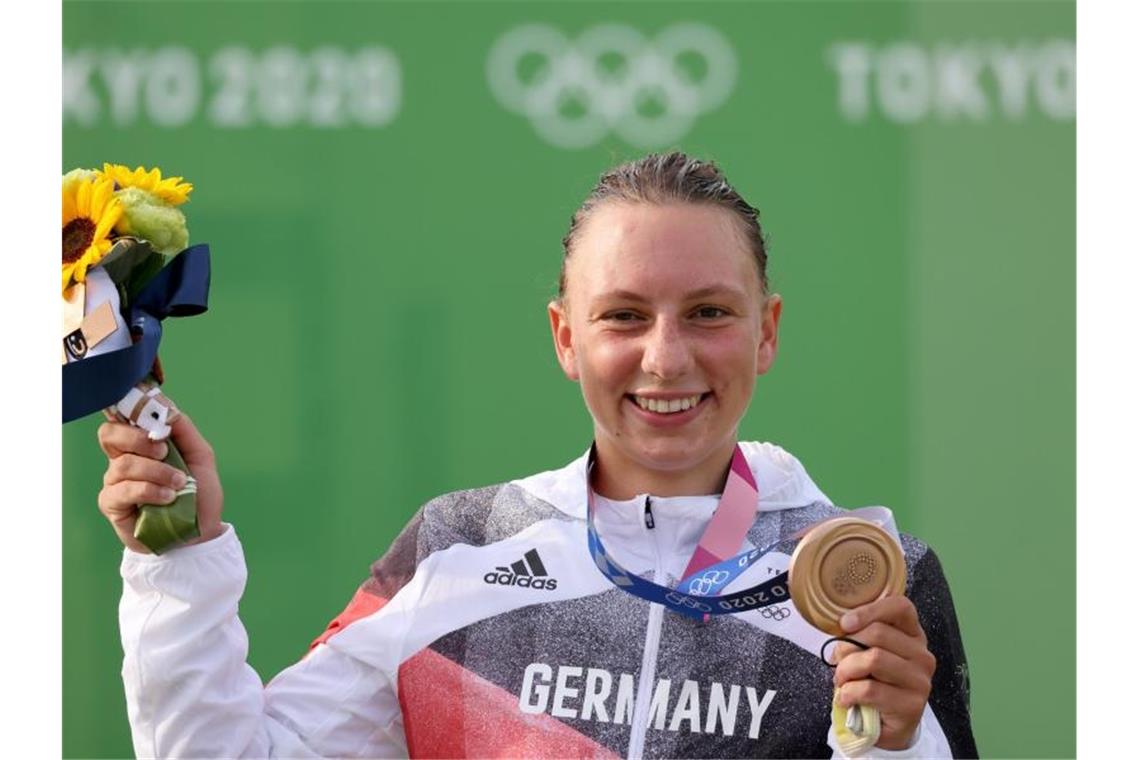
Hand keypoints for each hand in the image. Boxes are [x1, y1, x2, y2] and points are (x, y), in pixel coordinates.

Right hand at [97, 413, 224, 552]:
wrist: (201, 532)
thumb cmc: (199, 493)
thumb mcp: (200, 456)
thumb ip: (183, 429)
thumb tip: (165, 404)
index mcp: (142, 444)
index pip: (122, 418)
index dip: (130, 412)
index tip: (154, 419)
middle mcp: (124, 459)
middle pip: (110, 434)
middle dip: (138, 439)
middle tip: (164, 451)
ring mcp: (116, 482)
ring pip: (123, 464)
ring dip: (156, 471)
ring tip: (178, 483)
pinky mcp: (112, 505)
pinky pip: (122, 490)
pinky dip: (149, 490)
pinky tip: (167, 497)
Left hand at [830, 594, 935, 750]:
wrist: (887, 725)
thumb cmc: (874, 683)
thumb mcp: (868, 653)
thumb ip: (860, 636)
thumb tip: (842, 630)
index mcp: (913, 635)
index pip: (901, 607)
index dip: (870, 610)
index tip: (846, 623)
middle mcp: (922, 655)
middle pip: (878, 633)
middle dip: (847, 646)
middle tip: (837, 662)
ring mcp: (920, 681)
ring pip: (873, 659)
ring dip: (846, 670)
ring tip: (841, 680)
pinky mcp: (912, 705)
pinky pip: (870, 689)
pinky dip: (848, 693)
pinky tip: (845, 699)